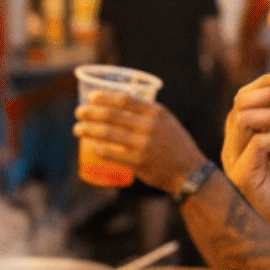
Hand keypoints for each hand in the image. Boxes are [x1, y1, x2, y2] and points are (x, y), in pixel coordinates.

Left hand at [72, 96, 203, 194]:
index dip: (103, 97)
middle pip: (110, 115)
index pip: (123, 99)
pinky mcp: (138, 163)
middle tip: (78, 113)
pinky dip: (97, 148)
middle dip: (89, 112)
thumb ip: (147, 113)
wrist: (191, 172)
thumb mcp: (167, 122)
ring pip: (107, 133)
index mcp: (156, 112)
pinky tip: (90, 146)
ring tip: (78, 129)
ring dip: (87, 130)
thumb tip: (121, 106)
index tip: (91, 98)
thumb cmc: (177, 145)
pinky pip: (111, 153)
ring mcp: (143, 145)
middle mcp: (149, 126)